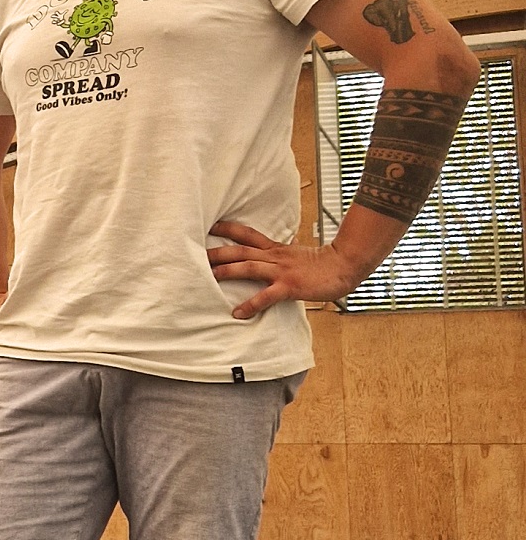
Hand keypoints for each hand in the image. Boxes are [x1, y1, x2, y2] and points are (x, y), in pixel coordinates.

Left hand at [207, 222, 359, 319]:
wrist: (345, 265)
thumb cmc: (321, 263)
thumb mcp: (294, 254)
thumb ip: (277, 255)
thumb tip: (262, 258)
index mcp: (275, 248)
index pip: (247, 234)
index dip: (228, 230)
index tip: (209, 227)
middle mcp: (274, 256)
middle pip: (240, 250)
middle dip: (217, 252)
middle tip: (195, 255)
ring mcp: (281, 271)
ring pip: (248, 267)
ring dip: (227, 272)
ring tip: (209, 278)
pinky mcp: (289, 286)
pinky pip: (266, 296)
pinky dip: (250, 305)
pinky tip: (238, 312)